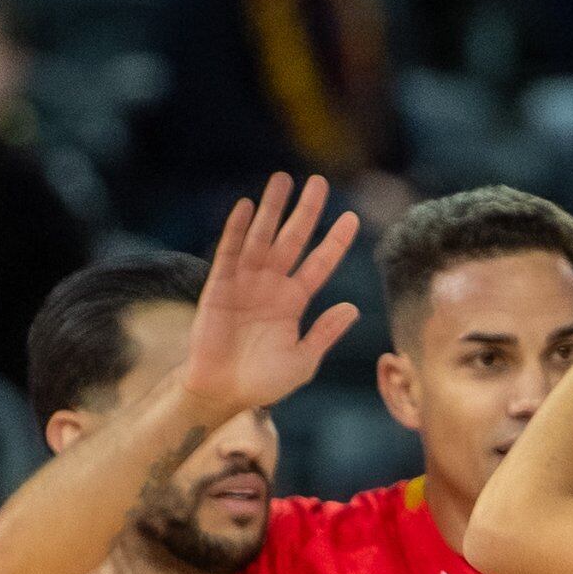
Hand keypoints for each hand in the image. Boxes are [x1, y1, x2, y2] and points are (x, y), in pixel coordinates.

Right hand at [179, 174, 365, 424]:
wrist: (223, 393)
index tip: (351, 218)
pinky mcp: (219, 286)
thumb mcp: (303, 360)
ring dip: (272, 209)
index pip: (319, 264)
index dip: (334, 242)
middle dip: (305, 212)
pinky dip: (237, 230)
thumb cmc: (263, 382)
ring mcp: (245, 283)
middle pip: (292, 240)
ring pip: (262, 238)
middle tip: (318, 182)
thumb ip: (325, 333)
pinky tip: (247, 207)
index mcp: (294, 302)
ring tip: (282, 180)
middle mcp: (271, 285)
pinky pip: (229, 253)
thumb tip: (353, 308)